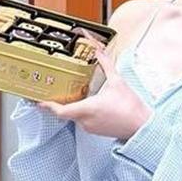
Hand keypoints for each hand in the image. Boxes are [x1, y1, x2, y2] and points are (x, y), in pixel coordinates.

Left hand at [38, 47, 152, 140]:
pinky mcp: (96, 131)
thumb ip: (105, 64)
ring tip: (79, 94)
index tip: (39, 101)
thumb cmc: (131, 107)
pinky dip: (84, 111)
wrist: (142, 125)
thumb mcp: (117, 81)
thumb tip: (98, 50)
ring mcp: (90, 128)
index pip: (60, 111)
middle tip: (58, 90)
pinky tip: (92, 103)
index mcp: (87, 109)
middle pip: (66, 111)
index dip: (48, 106)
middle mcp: (85, 121)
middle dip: (63, 100)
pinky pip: (84, 120)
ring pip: (75, 115)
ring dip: (76, 105)